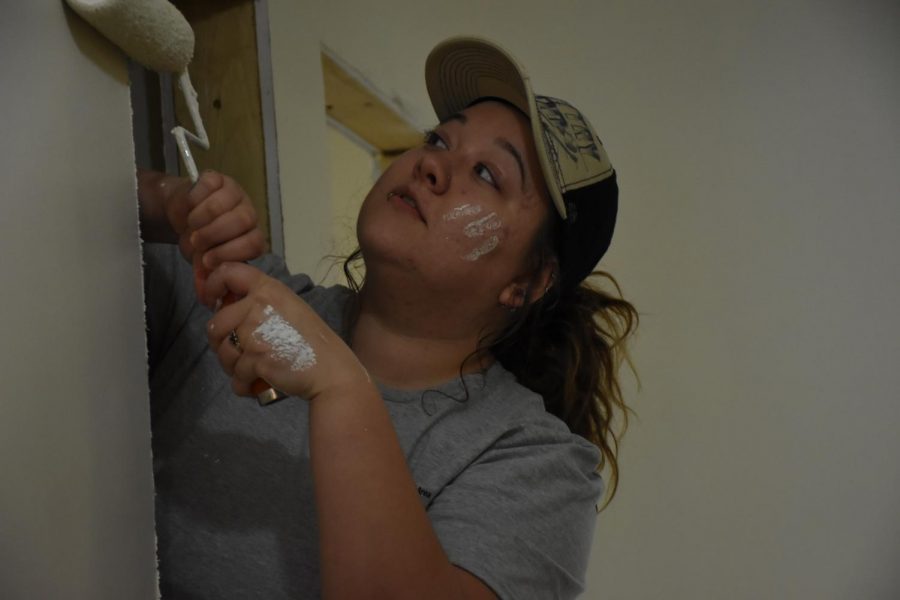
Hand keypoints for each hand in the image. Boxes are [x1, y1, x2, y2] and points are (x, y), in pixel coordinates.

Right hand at [137, 169, 265, 267]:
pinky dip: (196, 198)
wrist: (180, 213)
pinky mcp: (218, 178)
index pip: (255, 244)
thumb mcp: (200, 260)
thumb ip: (206, 276)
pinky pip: (210, 185)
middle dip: (215, 234)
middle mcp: (248, 213)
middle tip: (196, 242)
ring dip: (203, 218)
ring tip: (190, 226)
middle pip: (244, 220)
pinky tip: (189, 206)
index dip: (231, 252)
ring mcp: (235, 193)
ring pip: (225, 203)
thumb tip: (208, 300)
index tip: (207, 260)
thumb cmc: (196, 239)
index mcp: (250, 236)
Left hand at [204, 262, 369, 400]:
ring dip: (232, 367)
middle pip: (216, 323)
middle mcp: (259, 305)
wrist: (331, 372)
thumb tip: (224, 309)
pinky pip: (235, 375)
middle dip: (222, 344)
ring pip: (222, 351)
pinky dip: (243, 386)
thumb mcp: (289, 309)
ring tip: (252, 371)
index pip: (228, 271)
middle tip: (241, 355)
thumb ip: (260, 304)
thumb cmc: (312, 344)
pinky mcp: (255, 358)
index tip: (213, 301)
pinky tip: (259, 384)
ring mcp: (255, 331)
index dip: (213, 285)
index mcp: (269, 289)